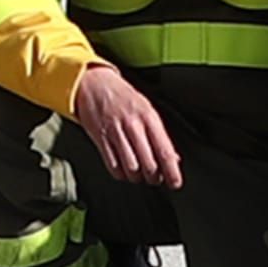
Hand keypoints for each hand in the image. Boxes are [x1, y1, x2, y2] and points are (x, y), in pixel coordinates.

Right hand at [74, 64, 182, 188]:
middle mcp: (132, 125)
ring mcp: (115, 132)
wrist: (92, 83)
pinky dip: (120, 173)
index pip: (164, 152)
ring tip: (139, 175)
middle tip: (155, 178)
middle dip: (154, 178)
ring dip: (137, 177)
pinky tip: (123, 170)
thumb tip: (172, 158)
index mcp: (148, 118)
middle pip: (148, 164)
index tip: (174, 183)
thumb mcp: (146, 109)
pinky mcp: (99, 137)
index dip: (172, 172)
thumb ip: (159, 133)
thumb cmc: (122, 96)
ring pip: (131, 167)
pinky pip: (112, 164)